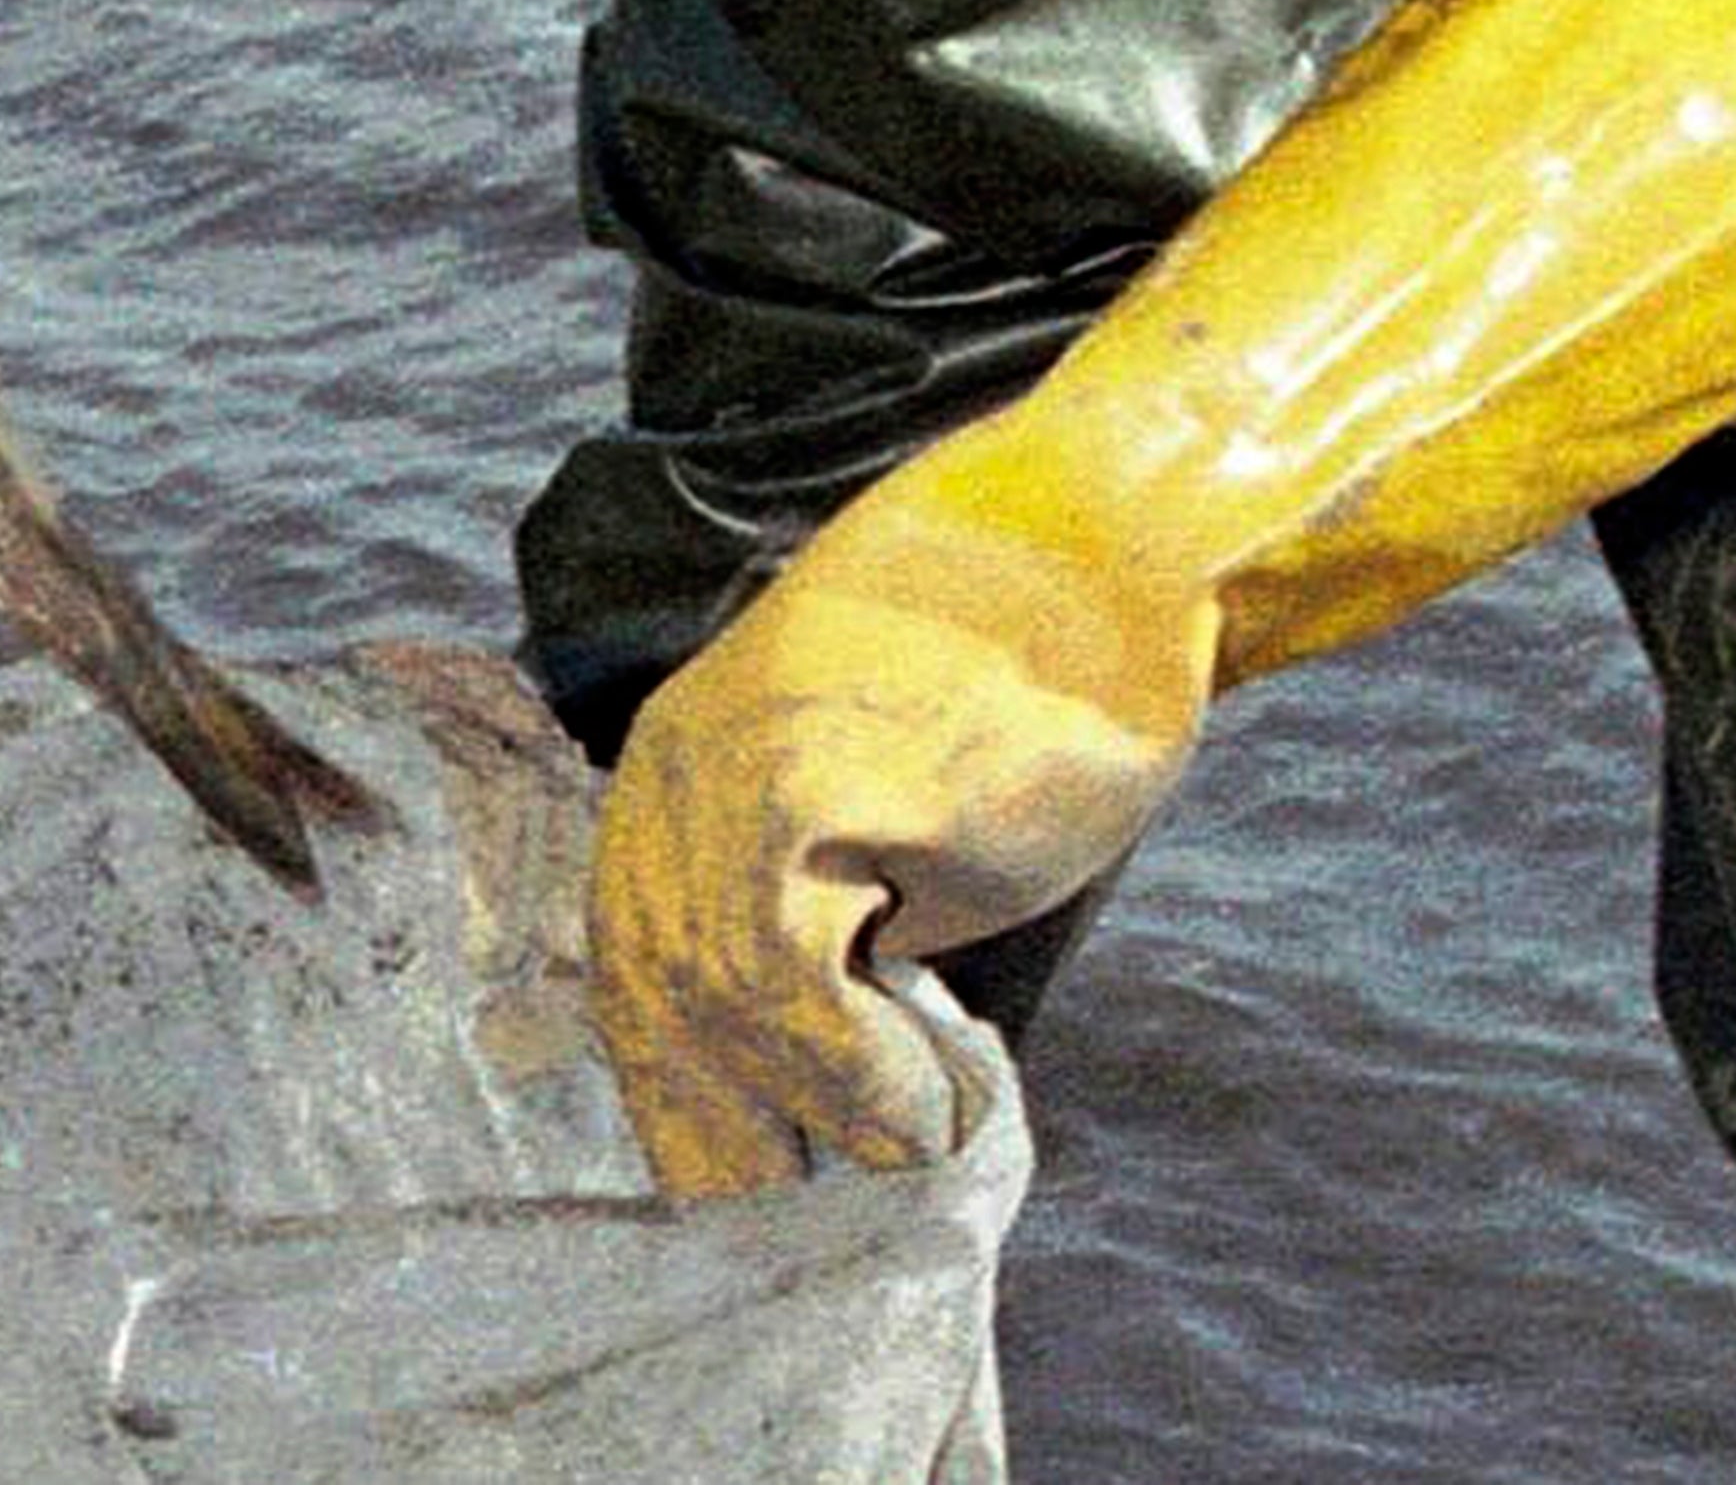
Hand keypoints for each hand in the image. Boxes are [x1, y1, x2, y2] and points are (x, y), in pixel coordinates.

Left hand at [585, 500, 1193, 1198]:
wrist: (1102, 551)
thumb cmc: (1020, 698)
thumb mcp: (884, 832)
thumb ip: (822, 933)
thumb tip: (812, 1090)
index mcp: (671, 780)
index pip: (634, 986)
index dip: (693, 1103)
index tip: (760, 1183)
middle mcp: (668, 777)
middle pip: (654, 1014)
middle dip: (738, 1135)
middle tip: (851, 1184)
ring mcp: (724, 776)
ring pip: (715, 1014)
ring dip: (829, 1109)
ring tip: (927, 1128)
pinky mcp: (799, 788)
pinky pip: (780, 985)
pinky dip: (854, 1073)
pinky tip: (933, 1098)